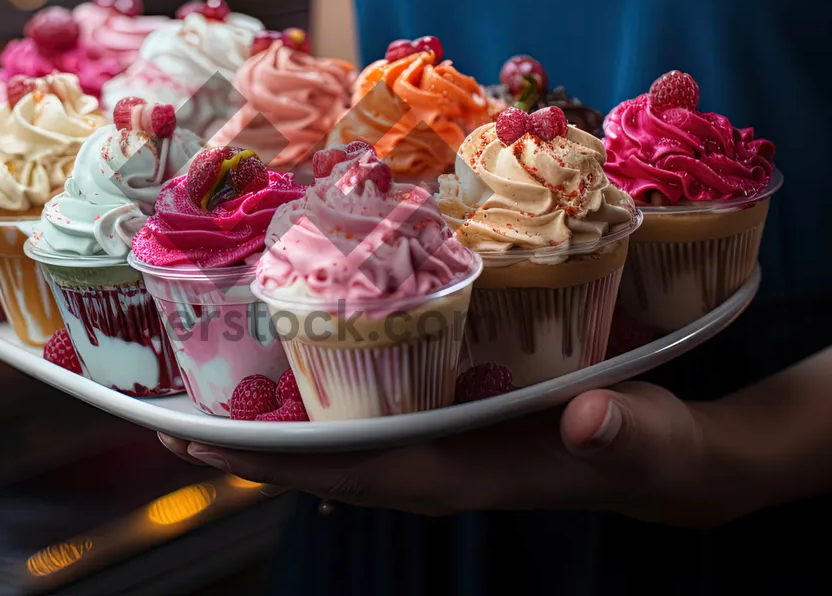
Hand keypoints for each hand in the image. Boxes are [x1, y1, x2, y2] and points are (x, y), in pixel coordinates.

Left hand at [160, 383, 743, 527]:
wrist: (668, 459)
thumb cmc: (658, 449)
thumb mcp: (652, 439)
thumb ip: (623, 431)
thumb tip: (586, 419)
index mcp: (462, 473)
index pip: (350, 472)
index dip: (273, 460)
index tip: (199, 436)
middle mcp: (433, 462)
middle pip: (320, 461)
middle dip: (244, 442)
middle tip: (163, 403)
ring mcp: (436, 444)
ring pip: (335, 438)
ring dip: (271, 417)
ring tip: (202, 377)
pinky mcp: (447, 420)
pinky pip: (366, 413)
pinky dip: (321, 392)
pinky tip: (290, 358)